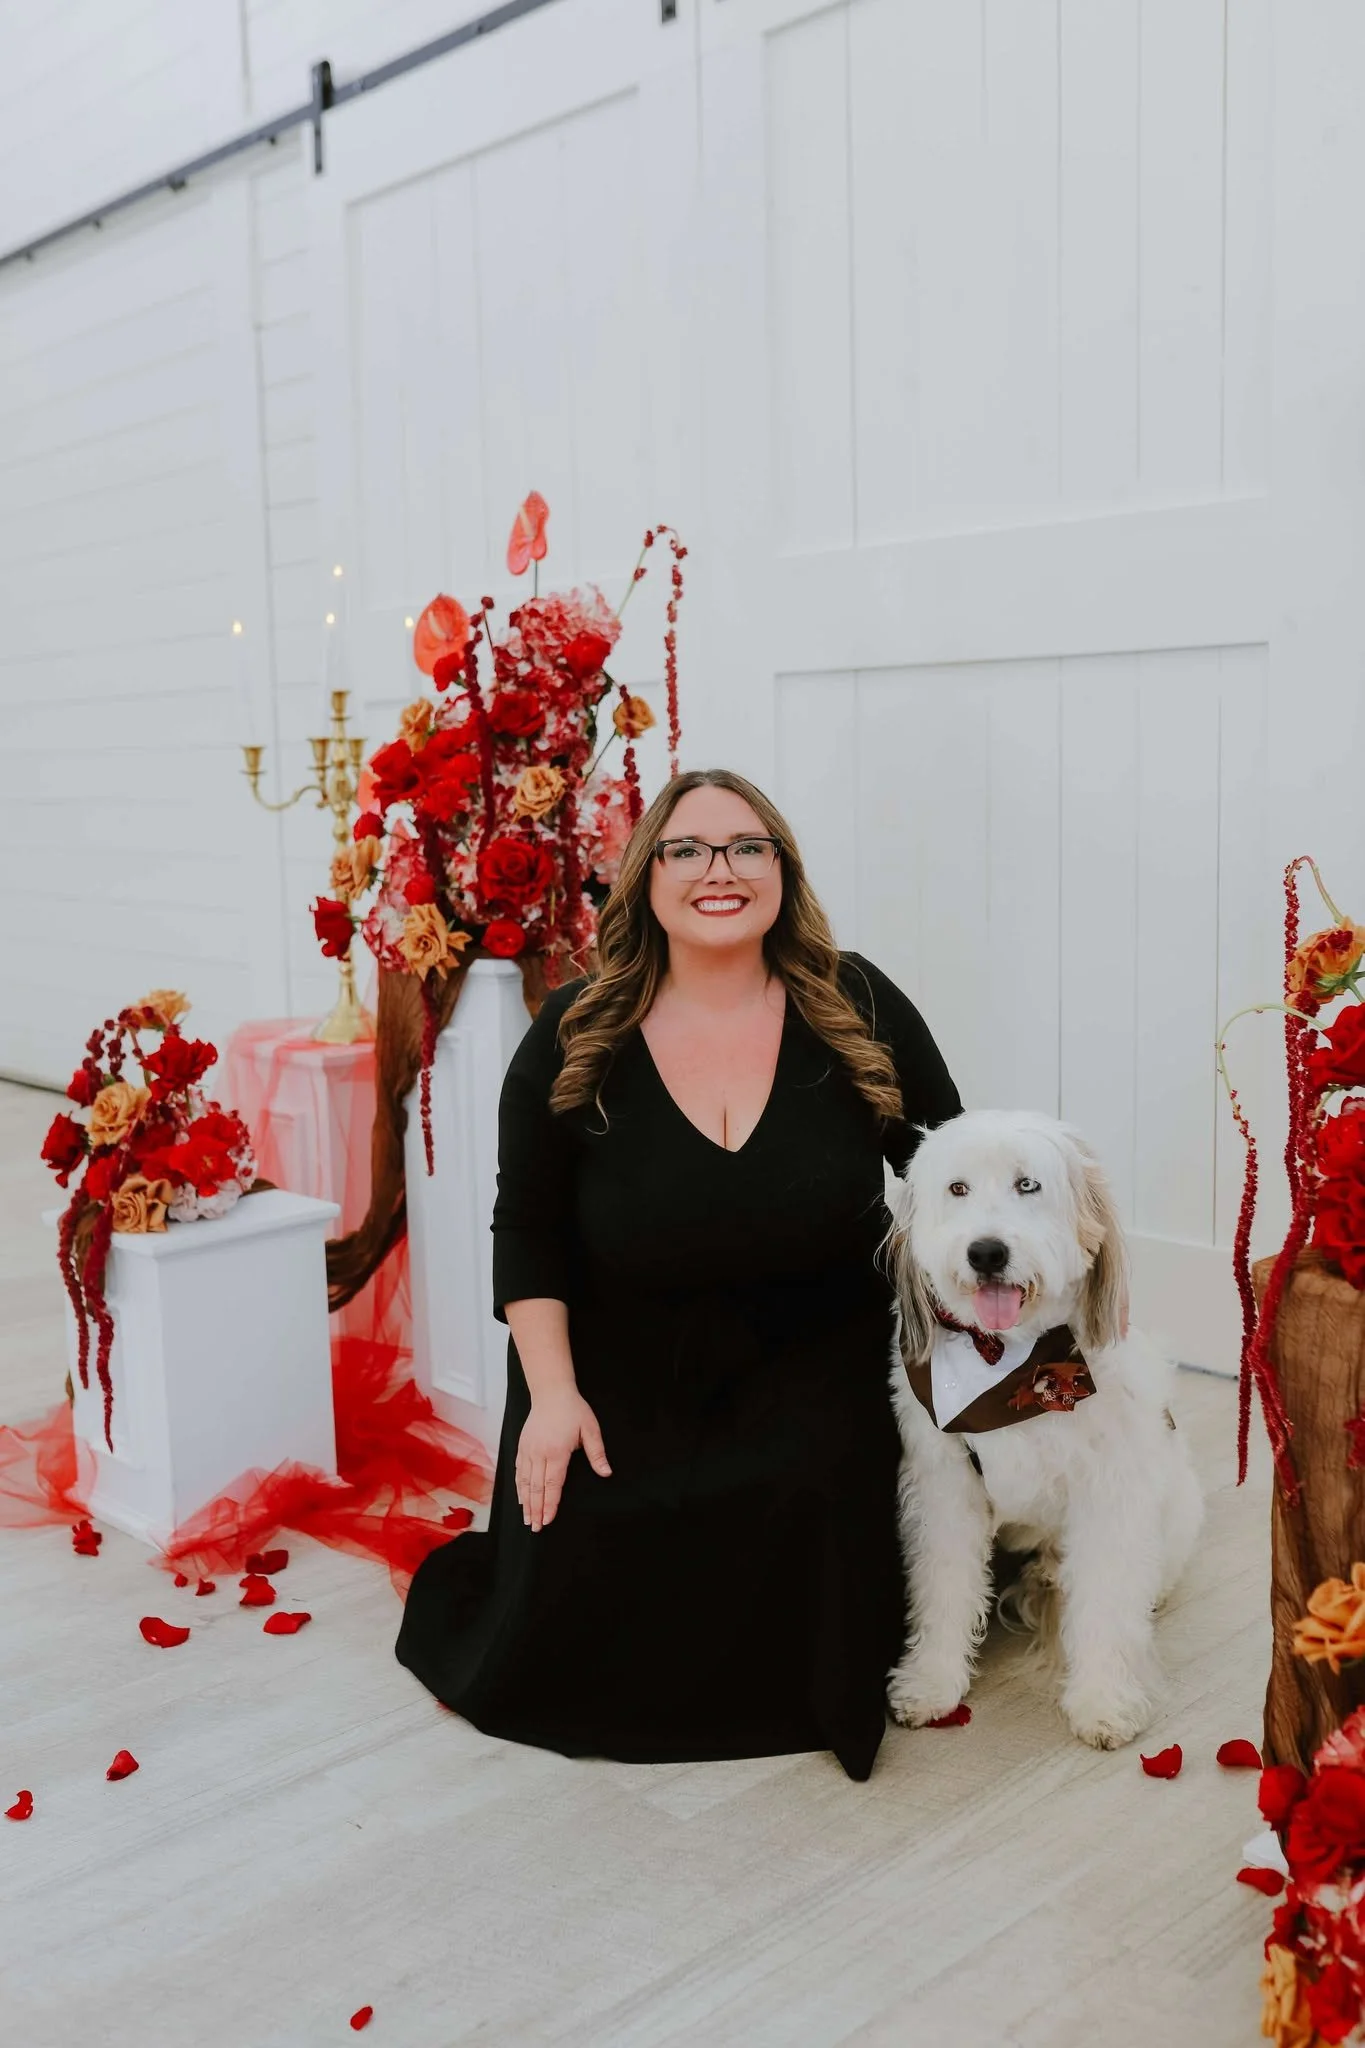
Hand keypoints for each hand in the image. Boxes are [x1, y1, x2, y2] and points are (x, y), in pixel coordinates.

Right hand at [515, 1389, 610, 1531]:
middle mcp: (539, 1453)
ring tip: (526, 1519)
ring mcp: (528, 1450)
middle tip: (535, 1528)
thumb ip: (597, 1453)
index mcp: (557, 1452)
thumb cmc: (572, 1409)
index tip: (548, 1520)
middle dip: (536, 1510)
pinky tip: (520, 1498)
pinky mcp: (522, 1446)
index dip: (550, 1504)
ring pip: (524, 1482)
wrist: (551, 1392)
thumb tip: (606, 1472)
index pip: (553, 1484)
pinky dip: (518, 1487)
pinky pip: (519, 1471)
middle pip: (535, 1488)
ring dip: (525, 1502)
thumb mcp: (590, 1429)